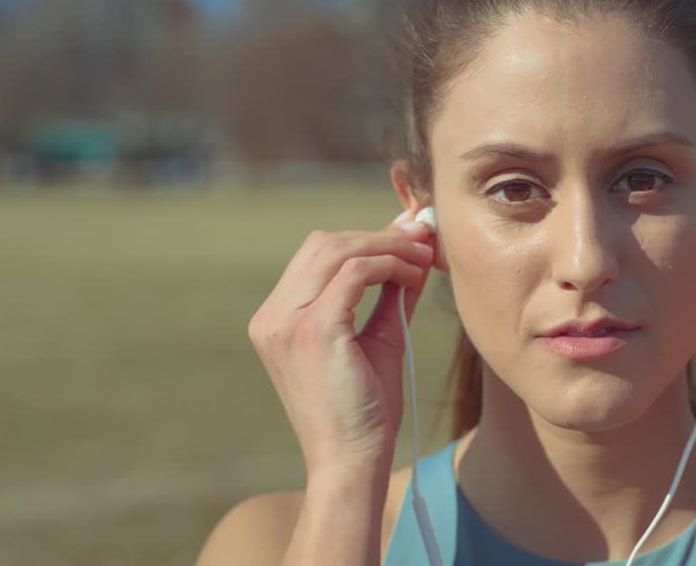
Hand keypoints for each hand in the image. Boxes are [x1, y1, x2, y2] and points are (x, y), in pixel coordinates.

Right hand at [247, 215, 434, 477]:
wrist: (352, 461)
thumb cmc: (365, 408)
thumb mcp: (377, 337)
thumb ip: (390, 293)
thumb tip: (415, 248)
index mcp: (276, 318)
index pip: (318, 254)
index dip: (367, 238)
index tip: (411, 238)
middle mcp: (272, 316)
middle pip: (325, 243)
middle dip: (379, 236)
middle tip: (423, 241)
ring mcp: (285, 322)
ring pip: (338, 250)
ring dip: (387, 247)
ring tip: (423, 260)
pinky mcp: (312, 330)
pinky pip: (355, 272)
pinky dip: (389, 265)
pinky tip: (413, 277)